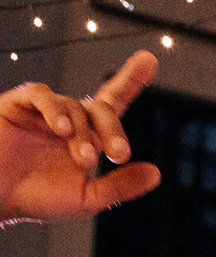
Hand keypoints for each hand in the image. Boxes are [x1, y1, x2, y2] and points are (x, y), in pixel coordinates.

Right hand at [0, 53, 161, 222]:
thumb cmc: (36, 197)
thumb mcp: (86, 197)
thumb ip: (120, 187)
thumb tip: (156, 173)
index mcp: (85, 135)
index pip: (112, 103)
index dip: (130, 80)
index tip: (149, 59)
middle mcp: (67, 118)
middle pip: (101, 108)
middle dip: (114, 130)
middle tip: (118, 155)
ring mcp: (43, 110)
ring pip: (73, 106)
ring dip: (82, 133)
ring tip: (82, 158)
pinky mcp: (17, 104)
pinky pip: (41, 94)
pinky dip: (54, 109)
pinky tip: (61, 129)